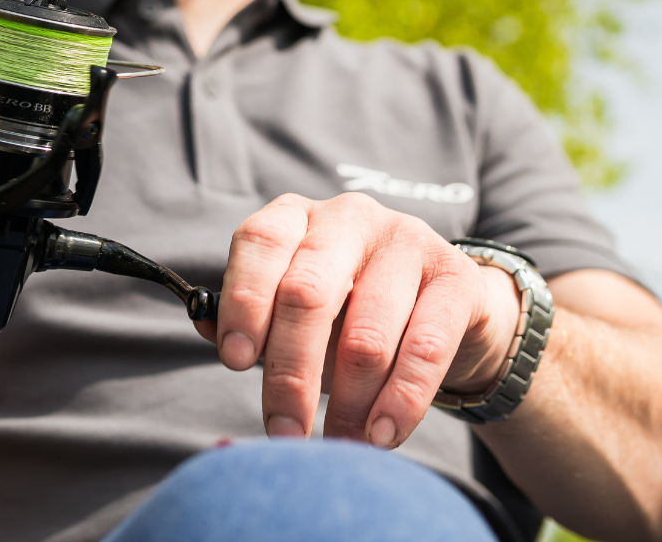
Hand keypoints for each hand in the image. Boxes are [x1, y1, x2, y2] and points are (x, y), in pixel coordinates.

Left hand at [201, 192, 521, 447]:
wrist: (441, 305)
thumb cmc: (347, 309)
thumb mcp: (294, 309)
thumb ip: (250, 319)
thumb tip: (205, 328)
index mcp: (297, 216)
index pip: (261, 242)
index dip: (245, 300)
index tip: (235, 361)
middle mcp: (349, 216)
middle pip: (309, 292)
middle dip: (290, 373)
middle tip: (283, 433)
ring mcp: (407, 240)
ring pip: (366, 334)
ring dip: (347, 404)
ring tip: (336, 445)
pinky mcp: (455, 277)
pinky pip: (425, 348)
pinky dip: (400, 403)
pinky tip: (381, 436)